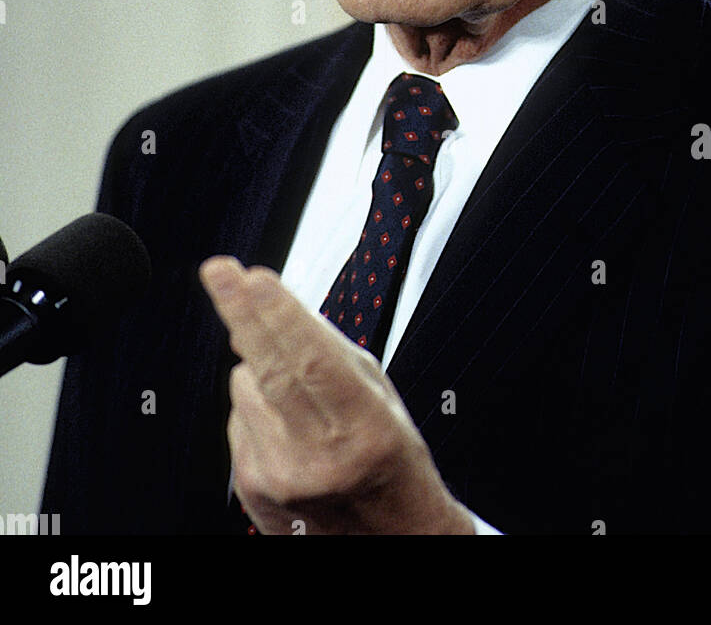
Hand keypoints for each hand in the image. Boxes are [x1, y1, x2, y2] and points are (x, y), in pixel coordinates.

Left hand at [199, 256, 474, 535]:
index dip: (281, 316)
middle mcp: (318, 458)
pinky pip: (238, 418)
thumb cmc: (389, 462)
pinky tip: (285, 423)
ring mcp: (278, 477)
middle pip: (269, 370)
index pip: (313, 361)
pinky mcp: (250, 487)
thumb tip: (274, 309)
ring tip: (298, 389)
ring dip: (260, 366)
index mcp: (364, 431)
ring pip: (245, 387)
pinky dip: (254, 404)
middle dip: (240, 313)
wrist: (387, 542)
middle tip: (218, 271)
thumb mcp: (381, 401)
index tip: (256, 278)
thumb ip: (332, 355)